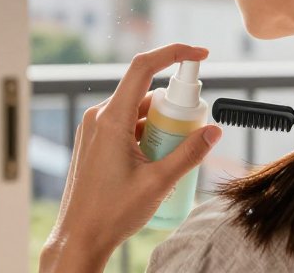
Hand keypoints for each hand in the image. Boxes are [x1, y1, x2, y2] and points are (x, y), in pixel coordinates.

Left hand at [40, 43, 222, 272]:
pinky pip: (127, 124)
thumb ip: (189, 153)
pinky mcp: (95, 141)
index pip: (143, 67)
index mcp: (111, 119)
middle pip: (146, 92)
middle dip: (173, 108)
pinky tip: (155, 162)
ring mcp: (94, 129)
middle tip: (189, 135)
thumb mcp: (159, 182)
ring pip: (137, 110)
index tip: (200, 55)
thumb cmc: (111, 213)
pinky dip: (147, 134)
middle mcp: (99, 117)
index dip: (174, 53)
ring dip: (160, 124)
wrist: (79, 239)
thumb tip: (214, 130)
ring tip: (168, 159)